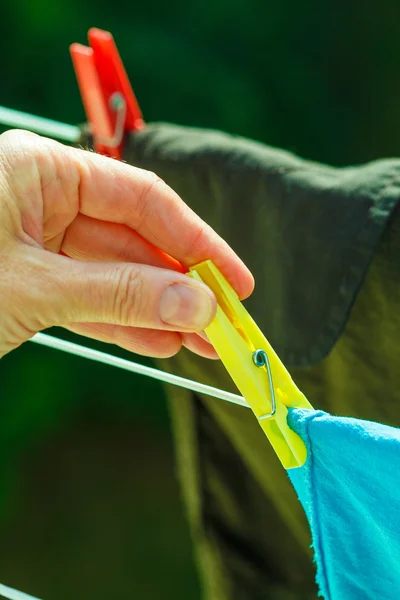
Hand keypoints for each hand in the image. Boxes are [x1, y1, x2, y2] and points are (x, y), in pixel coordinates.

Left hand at [0, 130, 253, 358]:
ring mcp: (35, 240)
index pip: (143, 198)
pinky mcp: (28, 280)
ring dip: (156, 312)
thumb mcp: (34, 285)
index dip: (196, 242)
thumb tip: (197, 306)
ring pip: (112, 275)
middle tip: (223, 323)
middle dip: (178, 287)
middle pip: (134, 241)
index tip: (234, 281)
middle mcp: (43, 198)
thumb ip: (117, 293)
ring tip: (201, 342)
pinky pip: (85, 299)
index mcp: (41, 169)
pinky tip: (159, 342)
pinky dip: (119, 322)